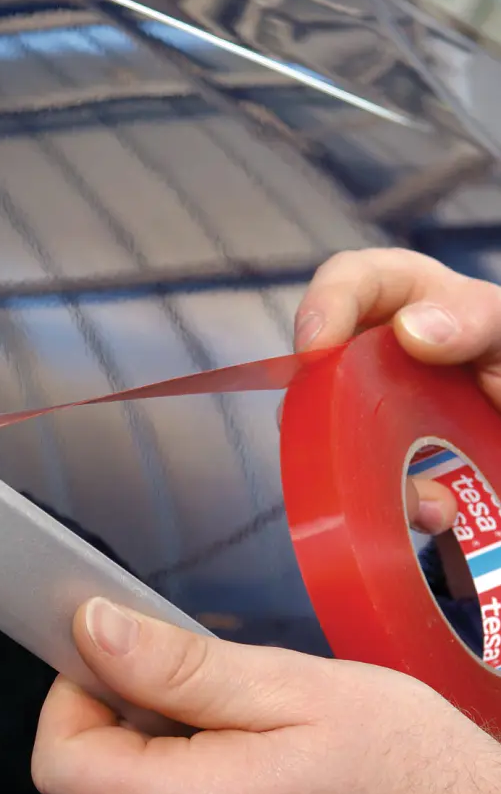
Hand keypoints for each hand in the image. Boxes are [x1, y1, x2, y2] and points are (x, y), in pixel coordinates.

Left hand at [32, 599, 500, 793]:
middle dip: (131, 720)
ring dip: (170, 757)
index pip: (60, 763)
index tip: (118, 662)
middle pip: (100, 784)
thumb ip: (181, 665)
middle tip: (209, 685)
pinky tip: (264, 774)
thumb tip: (93, 631)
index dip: (72, 699)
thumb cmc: (407, 764)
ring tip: (252, 731)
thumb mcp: (295, 689)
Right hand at [296, 248, 500, 537]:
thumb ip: (478, 319)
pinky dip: (399, 507)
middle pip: (321, 371)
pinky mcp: (392, 468)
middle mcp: (384, 357)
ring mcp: (383, 415)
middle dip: (321, 409)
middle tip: (332, 439)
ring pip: (337, 442)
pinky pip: (369, 490)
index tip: (316, 348)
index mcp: (414, 303)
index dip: (324, 305)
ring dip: (366, 475)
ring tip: (425, 501)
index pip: (352, 281)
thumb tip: (411, 330)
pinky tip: (436, 512)